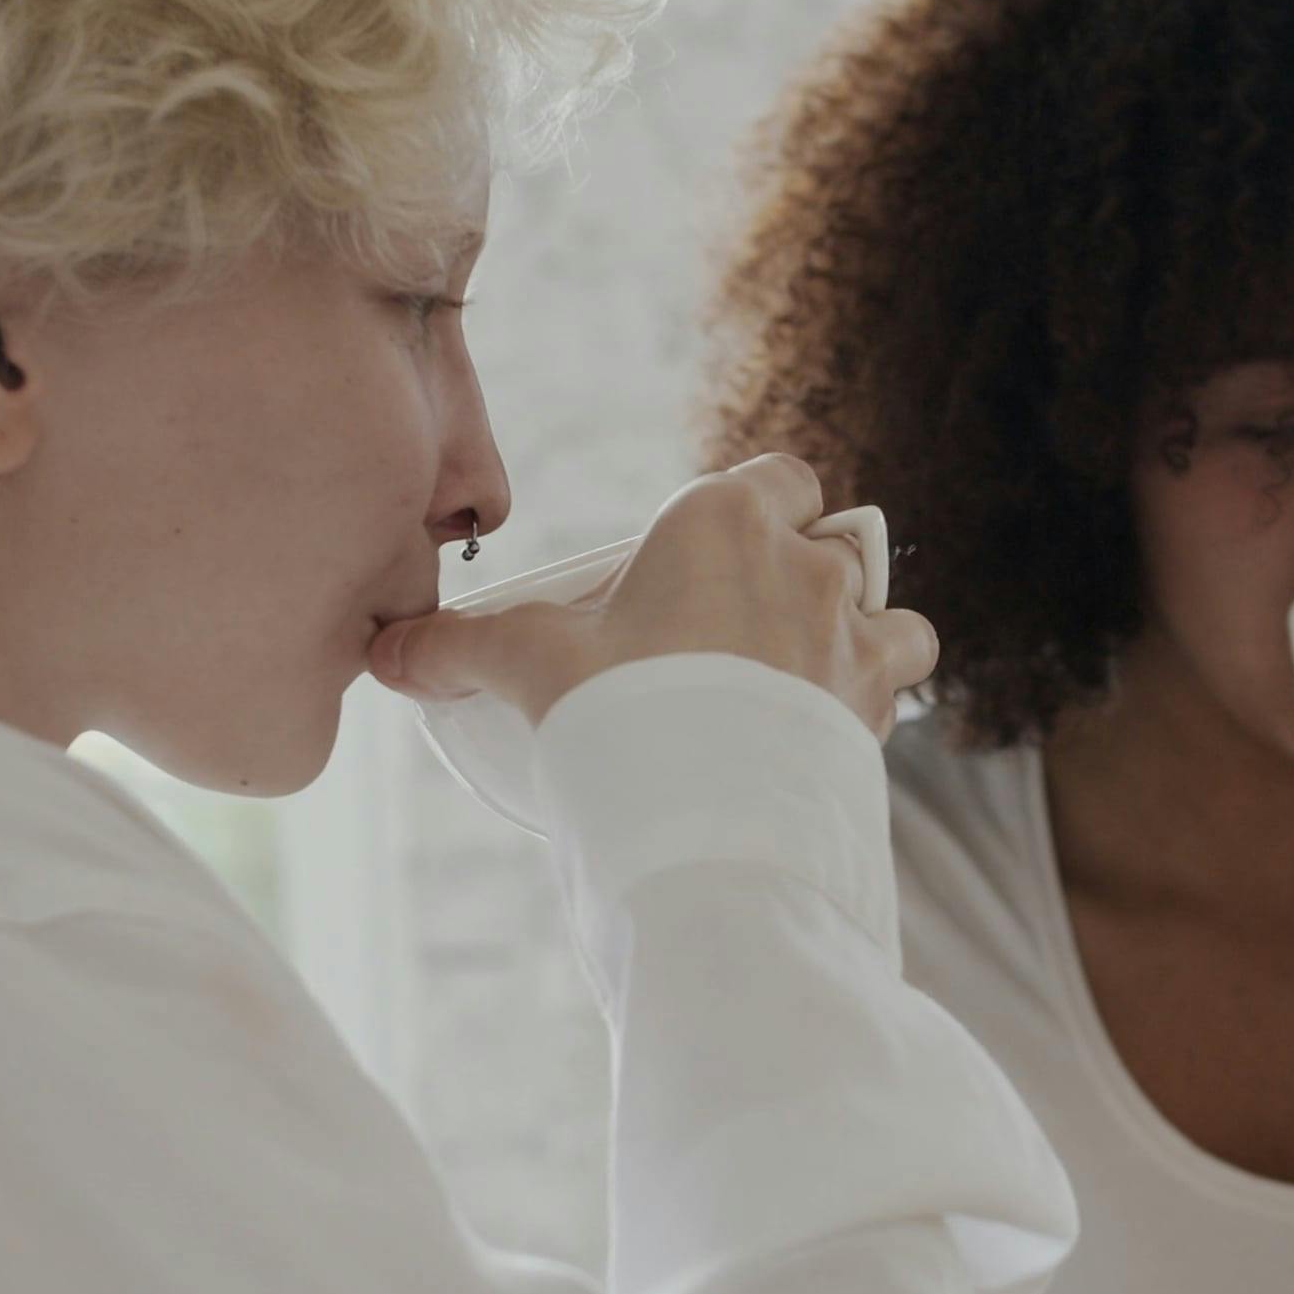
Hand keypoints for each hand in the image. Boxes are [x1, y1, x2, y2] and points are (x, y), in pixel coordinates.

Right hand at [368, 453, 937, 735]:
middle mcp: (802, 557)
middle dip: (790, 568)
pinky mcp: (879, 695)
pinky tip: (843, 710)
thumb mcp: (526, 666)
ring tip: (799, 670)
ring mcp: (851, 624)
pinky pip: (907, 663)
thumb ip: (458, 648)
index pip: (773, 475)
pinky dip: (884, 680)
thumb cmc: (615, 717)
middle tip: (733, 629)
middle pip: (820, 536)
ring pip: (880, 598)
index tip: (708, 557)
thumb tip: (387, 653)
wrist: (700, 818)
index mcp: (723, 518)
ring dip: (851, 621)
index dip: (752, 506)